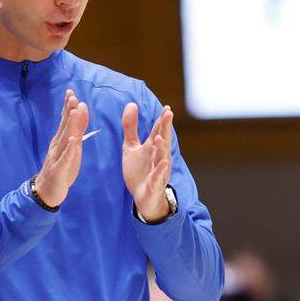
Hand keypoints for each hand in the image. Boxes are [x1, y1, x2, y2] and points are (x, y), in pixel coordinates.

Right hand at [33, 89, 88, 207]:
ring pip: (64, 139)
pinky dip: (69, 150)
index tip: (70, 92)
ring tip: (74, 112)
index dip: (67, 107)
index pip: (64, 121)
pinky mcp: (58, 170)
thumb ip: (76, 132)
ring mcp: (56, 157)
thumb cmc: (61, 168)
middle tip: (72, 96)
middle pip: (63, 127)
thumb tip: (81, 114)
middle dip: (68, 111)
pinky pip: (65, 159)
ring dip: (69, 125)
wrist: (47, 191)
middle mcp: (57, 146)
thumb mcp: (71, 149)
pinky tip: (73, 141)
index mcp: (60, 141)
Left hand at [121, 103, 172, 220]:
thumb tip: (131, 104)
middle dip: (165, 128)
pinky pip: (158, 177)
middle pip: (163, 141)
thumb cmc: (139, 170)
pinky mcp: (154, 184)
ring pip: (162, 158)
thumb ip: (131, 127)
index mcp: (152, 147)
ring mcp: (158, 171)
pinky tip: (163, 162)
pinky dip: (160, 170)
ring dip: (162, 148)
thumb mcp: (131, 147)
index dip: (162, 120)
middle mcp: (158, 157)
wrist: (142, 196)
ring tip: (161, 137)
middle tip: (168, 114)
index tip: (166, 108)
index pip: (158, 131)